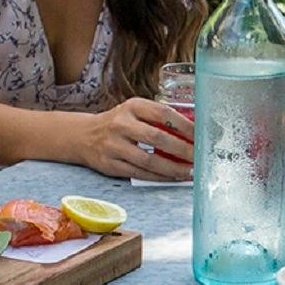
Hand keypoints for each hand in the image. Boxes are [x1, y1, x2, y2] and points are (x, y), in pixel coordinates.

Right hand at [77, 97, 193, 181]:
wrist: (83, 136)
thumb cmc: (118, 123)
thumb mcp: (134, 111)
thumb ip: (159, 118)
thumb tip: (194, 130)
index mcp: (132, 106)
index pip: (163, 114)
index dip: (185, 125)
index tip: (201, 135)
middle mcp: (121, 124)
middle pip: (157, 138)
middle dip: (183, 149)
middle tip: (199, 157)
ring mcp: (114, 145)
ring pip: (149, 160)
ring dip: (173, 168)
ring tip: (190, 172)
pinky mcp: (110, 165)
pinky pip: (140, 173)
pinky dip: (159, 177)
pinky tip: (173, 177)